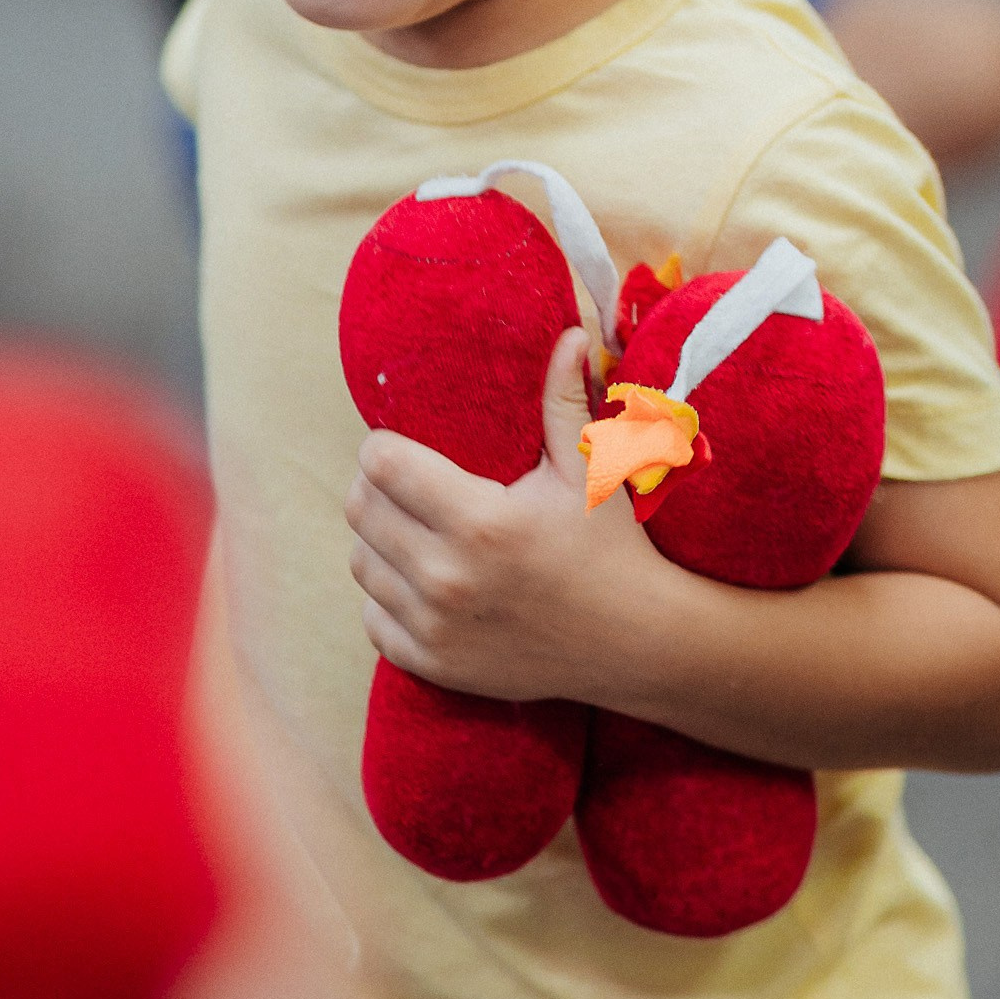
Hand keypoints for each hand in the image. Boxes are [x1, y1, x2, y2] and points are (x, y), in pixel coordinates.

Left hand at [345, 327, 657, 703]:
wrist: (639, 642)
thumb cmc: (613, 547)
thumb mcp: (590, 470)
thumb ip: (565, 401)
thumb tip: (570, 334)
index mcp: (481, 521)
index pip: (380, 465)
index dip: (384, 447)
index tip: (404, 446)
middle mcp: (448, 578)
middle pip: (360, 511)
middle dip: (377, 488)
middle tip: (408, 483)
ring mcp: (436, 627)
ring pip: (361, 563)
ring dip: (379, 541)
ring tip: (418, 529)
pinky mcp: (434, 664)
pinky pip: (373, 619)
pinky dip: (388, 597)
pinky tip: (423, 580)